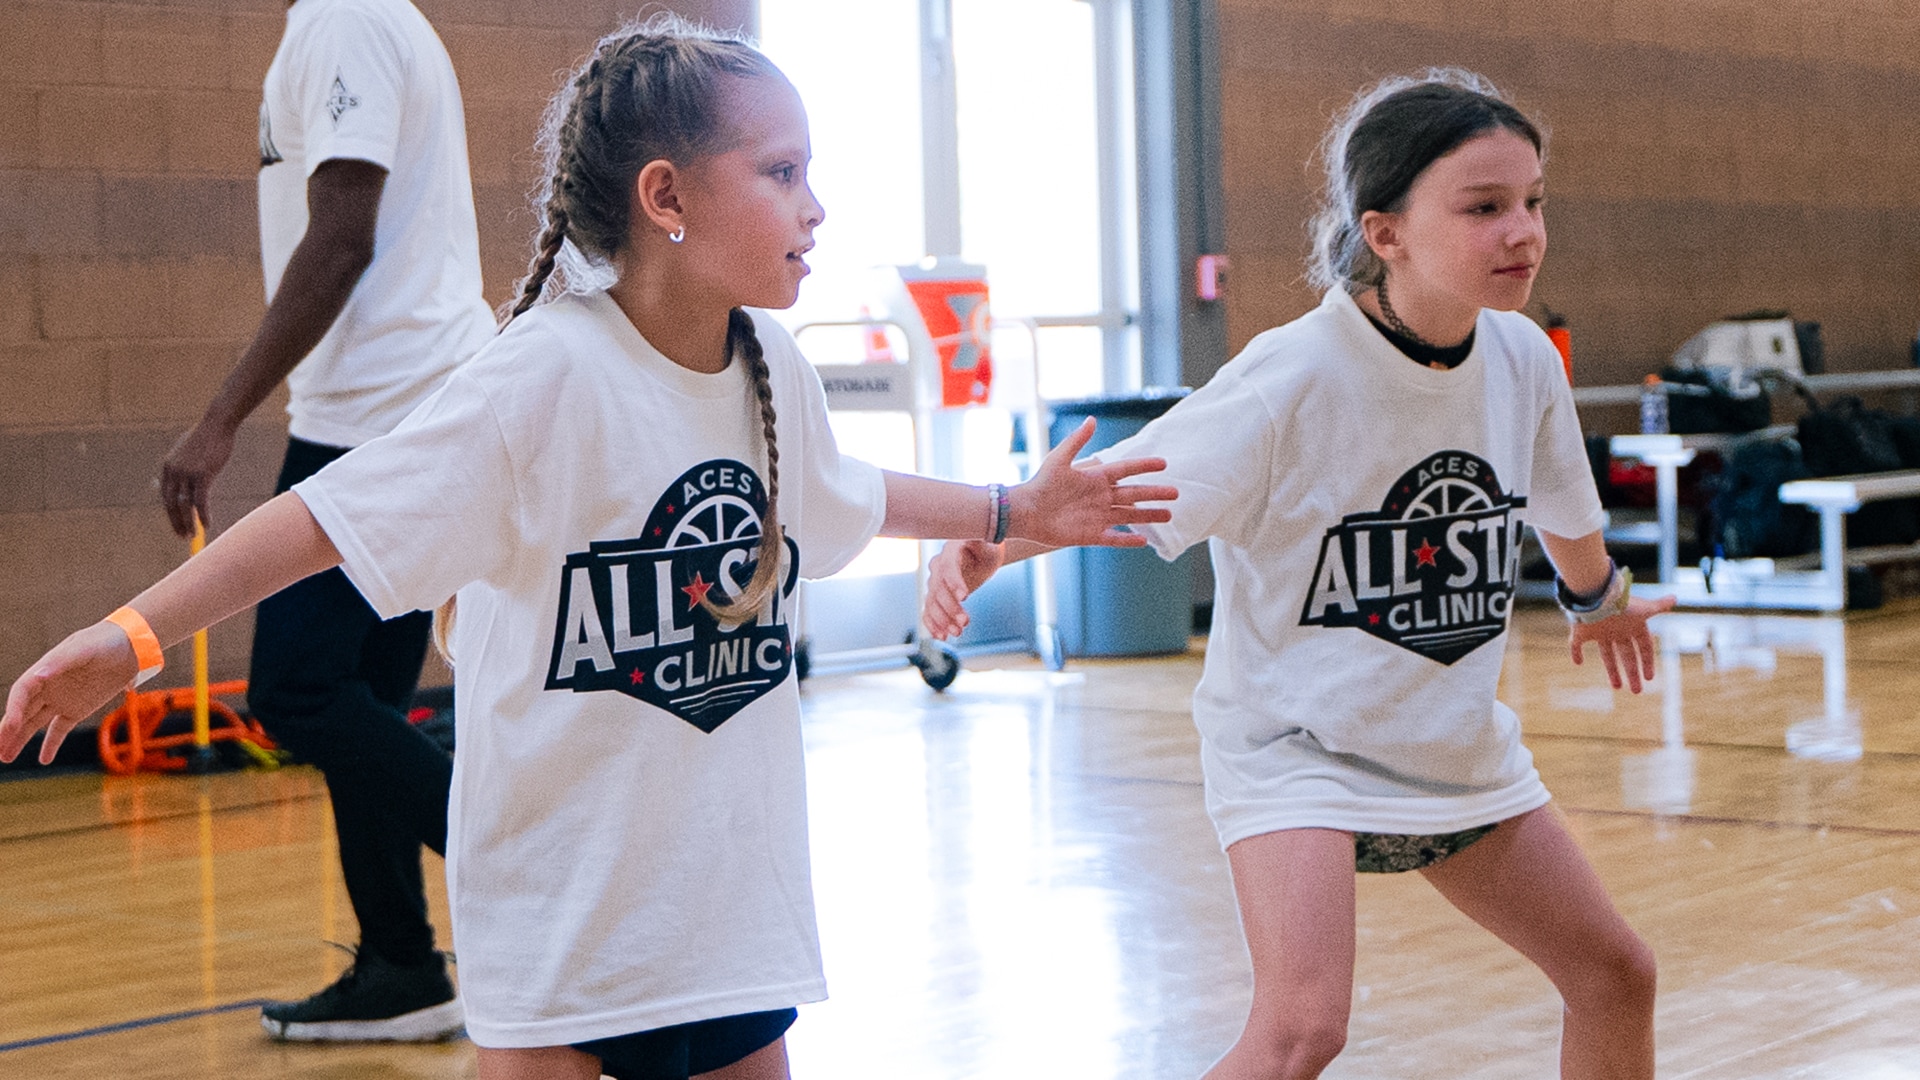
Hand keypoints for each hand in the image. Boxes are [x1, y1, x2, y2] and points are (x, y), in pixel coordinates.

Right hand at [0, 623, 141, 764]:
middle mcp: (47, 687)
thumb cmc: (105, 641)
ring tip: (5, 758)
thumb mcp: (84, 648)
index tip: (10, 728)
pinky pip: (60, 729)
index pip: (21, 692)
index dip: (14, 710)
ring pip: (35, 723)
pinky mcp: (77, 709)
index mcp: (45, 670)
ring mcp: (61, 699)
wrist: (132, 647)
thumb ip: (61, 662)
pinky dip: (51, 744)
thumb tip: (38, 675)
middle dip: (8, 730)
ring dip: (21, 740)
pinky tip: (44, 760)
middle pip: (22, 711)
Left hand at [160, 420, 235, 537]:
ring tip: (193, 535)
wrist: (217, 424)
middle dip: (177, 522)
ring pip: (185, 505)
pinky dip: (203, 514)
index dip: (171, 514)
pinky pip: (201, 500)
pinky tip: (207, 524)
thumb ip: (183, 466)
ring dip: (189, 522)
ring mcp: (187, 473)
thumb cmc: (207, 438)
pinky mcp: (202, 475)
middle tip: (182, 536)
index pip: (166, 497)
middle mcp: (173, 471)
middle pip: (172, 503)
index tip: (178, 525)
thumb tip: (185, 482)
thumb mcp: (189, 452)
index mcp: (167, 467)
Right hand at [923, 540, 1007, 639]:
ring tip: (958, 632)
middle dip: (950, 607)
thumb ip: (985, 540)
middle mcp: (938, 567)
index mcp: (949, 552)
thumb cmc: (987, 548)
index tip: (965, 596)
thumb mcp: (990, 543)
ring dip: (942, 620)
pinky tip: (942, 636)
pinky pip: (928, 611)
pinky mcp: (936, 597)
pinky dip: (932, 624)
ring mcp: (935, 583)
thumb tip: (983, 536)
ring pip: (932, 603)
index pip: (948, 567)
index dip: (954, 582)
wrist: (980, 556)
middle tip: (965, 622)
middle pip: (938, 589)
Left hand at [1008, 417, 1176, 547]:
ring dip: (1148, 516)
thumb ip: (1077, 441)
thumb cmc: (1040, 484)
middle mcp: (1099, 497)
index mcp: (1095, 478)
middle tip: (1176, 493)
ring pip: (1129, 516)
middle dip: (1155, 494)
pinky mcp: (1090, 535)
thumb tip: (1092, 420)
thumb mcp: (1059, 459)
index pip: (1126, 470)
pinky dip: (1128, 540)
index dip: (1144, 466)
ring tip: (1168, 515)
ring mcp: (1097, 517)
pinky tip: (1144, 541)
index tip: (1163, 463)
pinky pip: (1114, 538)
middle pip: (1134, 494)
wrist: (1024, 512)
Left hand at [1569, 594, 1675, 692]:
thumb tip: (1675, 598)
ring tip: (1618, 687)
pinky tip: (1577, 663)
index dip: (1647, 662)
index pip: (1644, 647)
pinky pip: (1576, 644)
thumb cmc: (1622, 603)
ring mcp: (1600, 631)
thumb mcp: (1644, 608)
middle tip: (1637, 691)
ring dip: (1612, 670)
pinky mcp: (1582, 631)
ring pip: (1607, 654)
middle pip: (1627, 655)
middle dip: (1632, 673)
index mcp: (1633, 625)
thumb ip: (1659, 606)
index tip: (1650, 678)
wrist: (1596, 596)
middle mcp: (1617, 630)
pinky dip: (1575, 652)